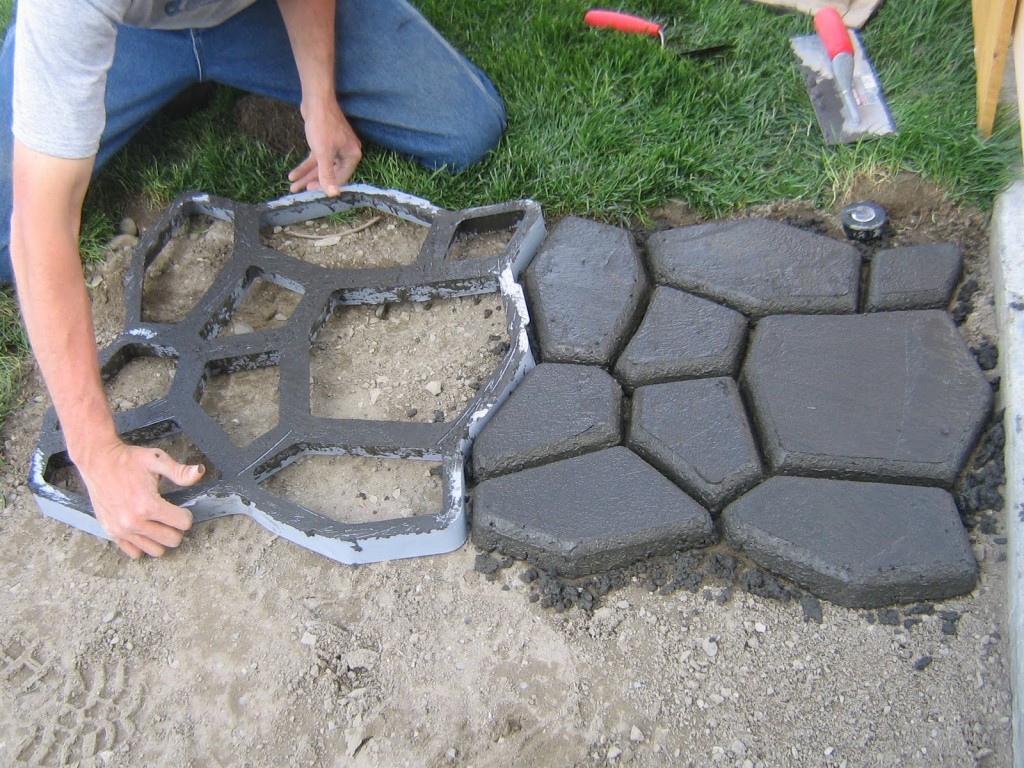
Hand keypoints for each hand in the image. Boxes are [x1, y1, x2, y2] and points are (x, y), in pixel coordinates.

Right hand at [77, 439, 204, 558]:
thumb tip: (199, 472)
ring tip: (158, 522)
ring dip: (161, 538)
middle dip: (176, 528)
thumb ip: (180, 471)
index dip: (185, 515)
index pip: (182, 523)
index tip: (180, 508)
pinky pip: (134, 552)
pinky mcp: (111, 532)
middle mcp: (133, 522)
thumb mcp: (157, 459)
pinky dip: (143, 544)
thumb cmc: (127, 460)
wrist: (98, 460)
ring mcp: (121, 530)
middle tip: (170, 515)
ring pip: (156, 550)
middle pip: (172, 540)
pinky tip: (145, 529)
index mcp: (147, 505)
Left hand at [287, 100, 361, 196]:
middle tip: (298, 190)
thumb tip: (333, 194)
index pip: (340, 178)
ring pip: (320, 166)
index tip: (310, 192)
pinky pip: (316, 158)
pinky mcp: (325, 142)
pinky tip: (293, 173)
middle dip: (312, 182)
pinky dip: (305, 165)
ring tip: (292, 185)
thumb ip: (328, 175)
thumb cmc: (323, 125)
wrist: (317, 100)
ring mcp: (335, 147)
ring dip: (306, 176)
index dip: (325, 186)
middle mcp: (346, 153)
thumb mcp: (323, 153)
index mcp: (352, 156)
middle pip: (329, 173)